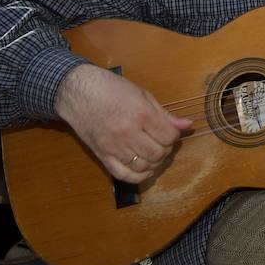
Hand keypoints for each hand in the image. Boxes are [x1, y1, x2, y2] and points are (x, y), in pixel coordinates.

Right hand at [54, 63, 193, 181]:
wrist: (77, 91)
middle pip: (158, 154)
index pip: (169, 136)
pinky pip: (123, 175)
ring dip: (153, 163)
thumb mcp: (142, 94)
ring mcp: (114, 146)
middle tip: (160, 142)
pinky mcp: (102, 155)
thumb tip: (187, 125)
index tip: (169, 131)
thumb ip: (164, 114)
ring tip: (152, 152)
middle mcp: (129, 133)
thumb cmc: (111, 88)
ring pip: (144, 166)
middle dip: (165, 149)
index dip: (174, 136)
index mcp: (141, 114)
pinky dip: (138, 176)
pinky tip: (144, 169)